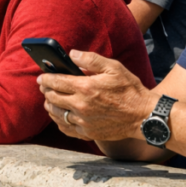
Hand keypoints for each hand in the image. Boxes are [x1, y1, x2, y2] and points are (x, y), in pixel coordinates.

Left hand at [38, 50, 156, 140]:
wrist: (144, 116)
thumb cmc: (130, 90)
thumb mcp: (113, 68)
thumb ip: (91, 59)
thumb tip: (71, 54)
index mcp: (85, 87)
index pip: (55, 82)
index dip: (45, 78)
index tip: (41, 76)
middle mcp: (81, 105)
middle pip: (52, 97)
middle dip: (45, 90)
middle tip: (44, 86)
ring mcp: (83, 121)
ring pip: (56, 113)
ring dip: (49, 105)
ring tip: (49, 99)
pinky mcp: (88, 132)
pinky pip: (65, 128)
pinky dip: (59, 121)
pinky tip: (59, 115)